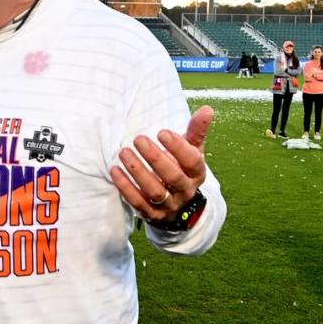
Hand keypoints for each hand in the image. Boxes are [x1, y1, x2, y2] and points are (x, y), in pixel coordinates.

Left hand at [110, 105, 212, 223]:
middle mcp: (185, 191)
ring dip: (138, 172)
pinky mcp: (151, 214)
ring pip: (155, 192)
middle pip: (172, 177)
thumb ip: (196, 131)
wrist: (179, 205)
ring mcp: (169, 205)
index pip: (192, 161)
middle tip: (138, 139)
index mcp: (196, 173)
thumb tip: (207, 109)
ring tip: (123, 152)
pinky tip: (115, 170)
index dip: (178, 147)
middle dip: (155, 158)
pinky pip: (138, 203)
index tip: (162, 132)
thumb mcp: (192, 151)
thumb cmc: (182, 168)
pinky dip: (125, 187)